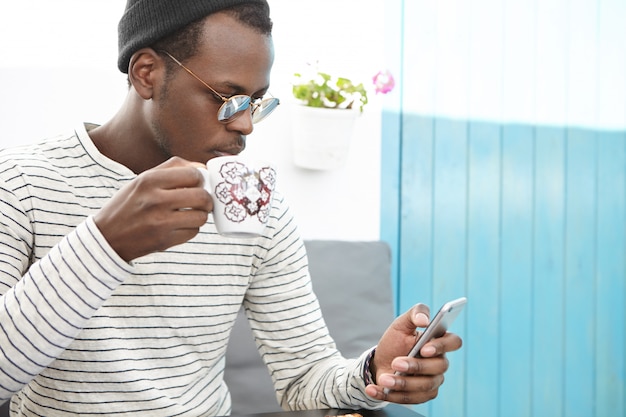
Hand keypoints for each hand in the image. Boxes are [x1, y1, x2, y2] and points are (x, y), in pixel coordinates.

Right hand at [94, 157, 212, 261]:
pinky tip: (180, 225)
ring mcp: (160, 222)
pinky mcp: (164, 241)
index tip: (198, 184)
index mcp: (149, 180)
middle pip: (201, 196)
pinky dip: (191, 229)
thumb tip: (202, 167)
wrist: (107, 236)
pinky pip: (193, 232)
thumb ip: (172, 168)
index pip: (193, 174)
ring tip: (191, 214)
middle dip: (207, 199)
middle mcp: (154, 200)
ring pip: (201, 216)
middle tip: (202, 201)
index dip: (201, 179)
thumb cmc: (129, 204)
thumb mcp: (143, 179)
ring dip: (200, 215)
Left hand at [365, 304, 462, 403]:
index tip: (424, 348)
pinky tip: (374, 389)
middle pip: (438, 367)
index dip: (442, 346)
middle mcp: (440, 362)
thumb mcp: (401, 324)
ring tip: (384, 379)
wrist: (381, 362)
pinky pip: (410, 399)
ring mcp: (433, 381)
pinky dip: (390, 395)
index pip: (453, 342)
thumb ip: (415, 313)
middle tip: (396, 363)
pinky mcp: (422, 396)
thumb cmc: (395, 342)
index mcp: (438, 341)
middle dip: (416, 366)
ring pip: (424, 386)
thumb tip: (425, 320)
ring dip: (402, 383)